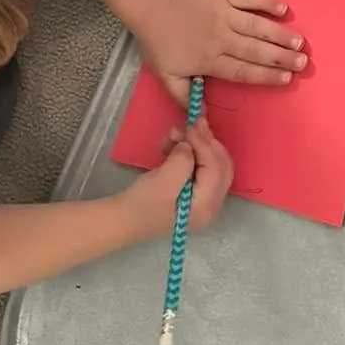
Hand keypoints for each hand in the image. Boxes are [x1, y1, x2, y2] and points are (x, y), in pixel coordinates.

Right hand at [120, 116, 233, 235]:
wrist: (123, 221)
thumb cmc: (142, 204)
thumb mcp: (163, 180)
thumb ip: (182, 160)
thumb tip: (189, 146)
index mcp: (207, 206)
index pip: (217, 169)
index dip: (206, 145)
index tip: (191, 126)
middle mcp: (212, 205)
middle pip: (221, 166)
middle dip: (207, 142)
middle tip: (193, 123)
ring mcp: (204, 200)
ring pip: (211, 164)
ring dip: (196, 145)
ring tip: (176, 133)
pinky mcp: (193, 193)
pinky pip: (200, 168)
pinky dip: (190, 154)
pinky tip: (174, 144)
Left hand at [134, 0, 306, 102]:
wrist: (151, 3)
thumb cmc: (160, 41)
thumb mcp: (166, 75)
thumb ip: (183, 96)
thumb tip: (198, 118)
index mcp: (210, 60)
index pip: (243, 71)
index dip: (266, 76)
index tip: (287, 80)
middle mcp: (221, 38)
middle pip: (255, 50)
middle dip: (281, 57)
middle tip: (302, 62)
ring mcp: (224, 13)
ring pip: (257, 26)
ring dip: (279, 34)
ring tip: (298, 41)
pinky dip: (266, 2)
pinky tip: (283, 8)